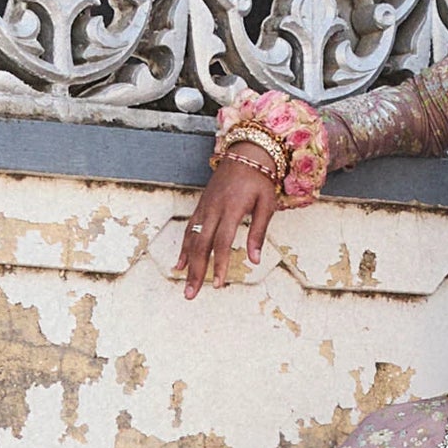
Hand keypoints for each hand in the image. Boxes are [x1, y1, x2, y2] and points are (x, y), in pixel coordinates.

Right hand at [174, 143, 278, 298]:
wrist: (247, 153)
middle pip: (202, 245)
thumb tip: (254, 260)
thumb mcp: (266, 205)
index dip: (220, 265)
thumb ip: (258, 232)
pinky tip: (181, 263)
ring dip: (188, 263)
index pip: (222, 242)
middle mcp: (213, 209)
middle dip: (196, 271)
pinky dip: (184, 248)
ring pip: (192, 239)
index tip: (218, 285)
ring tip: (186, 285)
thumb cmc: (260, 179)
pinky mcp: (201, 205)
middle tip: (192, 294)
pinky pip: (189, 229)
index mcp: (231, 209)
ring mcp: (204, 207)